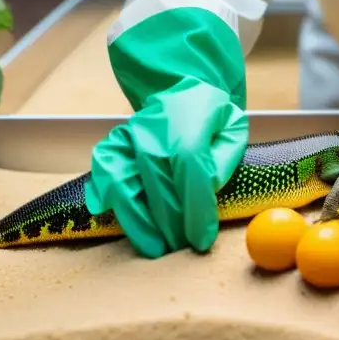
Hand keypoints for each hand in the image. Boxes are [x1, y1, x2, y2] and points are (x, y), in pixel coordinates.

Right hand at [84, 79, 247, 257]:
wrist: (182, 92)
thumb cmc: (212, 117)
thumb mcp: (233, 129)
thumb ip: (224, 158)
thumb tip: (208, 190)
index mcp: (189, 117)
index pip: (190, 167)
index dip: (196, 208)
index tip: (202, 240)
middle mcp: (153, 126)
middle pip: (157, 182)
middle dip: (171, 222)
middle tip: (181, 247)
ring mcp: (127, 136)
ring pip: (124, 184)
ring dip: (139, 222)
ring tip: (155, 248)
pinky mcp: (111, 147)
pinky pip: (105, 179)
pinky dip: (114, 206)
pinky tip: (130, 227)